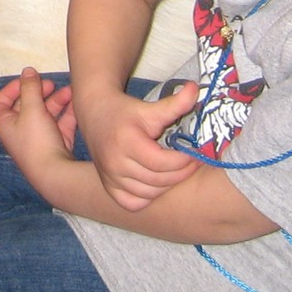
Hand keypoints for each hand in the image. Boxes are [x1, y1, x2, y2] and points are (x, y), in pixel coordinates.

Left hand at [0, 68, 76, 178]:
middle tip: (50, 83)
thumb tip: (27, 71)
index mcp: (5, 125)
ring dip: (56, 101)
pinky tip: (77, 104)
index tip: (25, 80)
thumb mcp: (31, 109)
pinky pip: (60, 125)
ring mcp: (38, 141)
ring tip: (69, 92)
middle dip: (38, 93)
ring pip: (46, 115)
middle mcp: (19, 133)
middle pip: (26, 107)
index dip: (9, 89)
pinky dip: (67, 114)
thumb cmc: (37, 142)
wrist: (56, 176)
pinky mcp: (55, 146)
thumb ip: (30, 87)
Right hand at [78, 81, 200, 212]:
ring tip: (176, 171)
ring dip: (167, 185)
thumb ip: (175, 103)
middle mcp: (114, 163)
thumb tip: (196, 89)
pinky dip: (147, 198)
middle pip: (157, 180)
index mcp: (126, 142)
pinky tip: (156, 184)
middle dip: (181, 173)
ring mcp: (110, 177)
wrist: (95, 113)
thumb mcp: (150, 107)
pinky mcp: (108, 186)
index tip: (195, 153)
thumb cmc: (125, 111)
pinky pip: (132, 203)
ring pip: (148, 193)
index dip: (184, 161)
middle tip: (193, 163)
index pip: (162, 163)